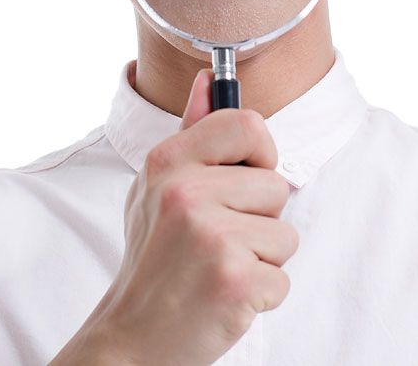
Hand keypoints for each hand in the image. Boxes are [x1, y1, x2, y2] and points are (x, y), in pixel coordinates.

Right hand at [57, 68, 297, 365]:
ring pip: (285, 235)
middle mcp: (186, 193)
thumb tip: (210, 80)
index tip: (243, 179)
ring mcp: (211, 237)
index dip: (259, 153)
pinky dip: (261, 295)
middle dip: (259, 219)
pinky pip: (283, 278)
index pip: (249, 124)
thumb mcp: (157, 187)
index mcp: (169, 162)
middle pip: (276, 185)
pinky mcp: (235, 280)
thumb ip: (191, 134)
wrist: (132, 337)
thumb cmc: (153, 259)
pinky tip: (222, 297)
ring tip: (218, 269)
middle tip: (216, 243)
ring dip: (262, 259)